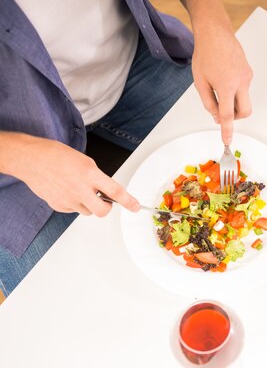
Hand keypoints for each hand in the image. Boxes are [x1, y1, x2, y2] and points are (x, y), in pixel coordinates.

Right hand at [13, 136, 138, 215]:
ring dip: (88, 204)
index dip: (129, 201)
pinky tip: (65, 191)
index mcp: (90, 174)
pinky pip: (73, 210)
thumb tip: (104, 190)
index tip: (136, 207)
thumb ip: (97, 177)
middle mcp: (80, 190)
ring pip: (87, 212)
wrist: (30, 159)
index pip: (116, 192)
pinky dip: (73, 204)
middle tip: (103, 200)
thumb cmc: (56, 155)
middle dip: (106, 207)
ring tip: (77, 189)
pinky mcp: (57, 205)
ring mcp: (68, 200)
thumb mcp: (84, 161)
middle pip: (103, 211)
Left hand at [192, 25, 252, 144]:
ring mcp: (247, 77)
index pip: (228, 115)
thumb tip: (216, 116)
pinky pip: (243, 88)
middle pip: (245, 111)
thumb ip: (208, 102)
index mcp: (226, 86)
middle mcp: (241, 82)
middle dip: (236, 117)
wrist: (215, 33)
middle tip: (223, 112)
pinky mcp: (249, 72)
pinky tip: (224, 76)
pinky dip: (235, 89)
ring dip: (233, 100)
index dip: (227, 130)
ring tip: (218, 84)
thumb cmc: (205, 54)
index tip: (227, 141)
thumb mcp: (200, 82)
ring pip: (243, 99)